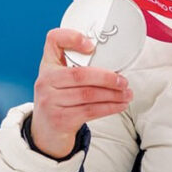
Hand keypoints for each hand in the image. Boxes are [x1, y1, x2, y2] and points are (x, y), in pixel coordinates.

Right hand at [30, 28, 130, 158]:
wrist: (46, 133)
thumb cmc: (59, 102)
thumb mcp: (60, 81)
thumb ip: (76, 68)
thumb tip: (112, 66)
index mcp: (47, 66)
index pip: (53, 40)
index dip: (72, 37)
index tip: (92, 46)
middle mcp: (45, 81)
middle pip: (80, 74)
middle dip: (107, 77)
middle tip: (123, 81)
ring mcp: (50, 101)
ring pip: (88, 94)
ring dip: (113, 94)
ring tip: (127, 94)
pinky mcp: (60, 119)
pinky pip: (90, 111)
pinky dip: (109, 107)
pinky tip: (120, 105)